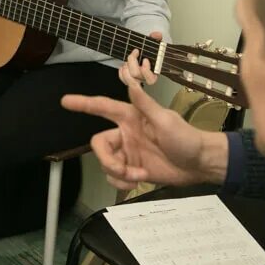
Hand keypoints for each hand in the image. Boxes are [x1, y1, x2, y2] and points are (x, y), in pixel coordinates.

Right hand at [61, 56, 225, 189]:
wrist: (198, 165)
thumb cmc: (186, 138)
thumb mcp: (166, 120)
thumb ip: (146, 104)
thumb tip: (131, 84)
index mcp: (131, 117)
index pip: (102, 107)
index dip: (83, 103)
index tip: (65, 101)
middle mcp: (125, 133)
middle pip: (98, 143)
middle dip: (106, 159)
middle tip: (122, 169)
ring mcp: (128, 152)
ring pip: (105, 162)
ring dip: (118, 172)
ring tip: (138, 175)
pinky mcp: (132, 169)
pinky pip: (114, 176)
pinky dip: (123, 181)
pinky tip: (140, 179)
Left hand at [121, 31, 163, 86]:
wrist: (142, 54)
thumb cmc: (149, 52)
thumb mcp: (153, 44)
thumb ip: (156, 39)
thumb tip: (157, 34)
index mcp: (154, 73)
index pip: (151, 79)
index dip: (146, 71)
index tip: (145, 60)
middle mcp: (145, 78)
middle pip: (136, 76)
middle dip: (133, 63)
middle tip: (134, 53)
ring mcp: (136, 79)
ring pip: (128, 79)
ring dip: (126, 67)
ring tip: (128, 60)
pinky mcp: (128, 79)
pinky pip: (123, 79)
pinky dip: (121, 72)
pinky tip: (124, 65)